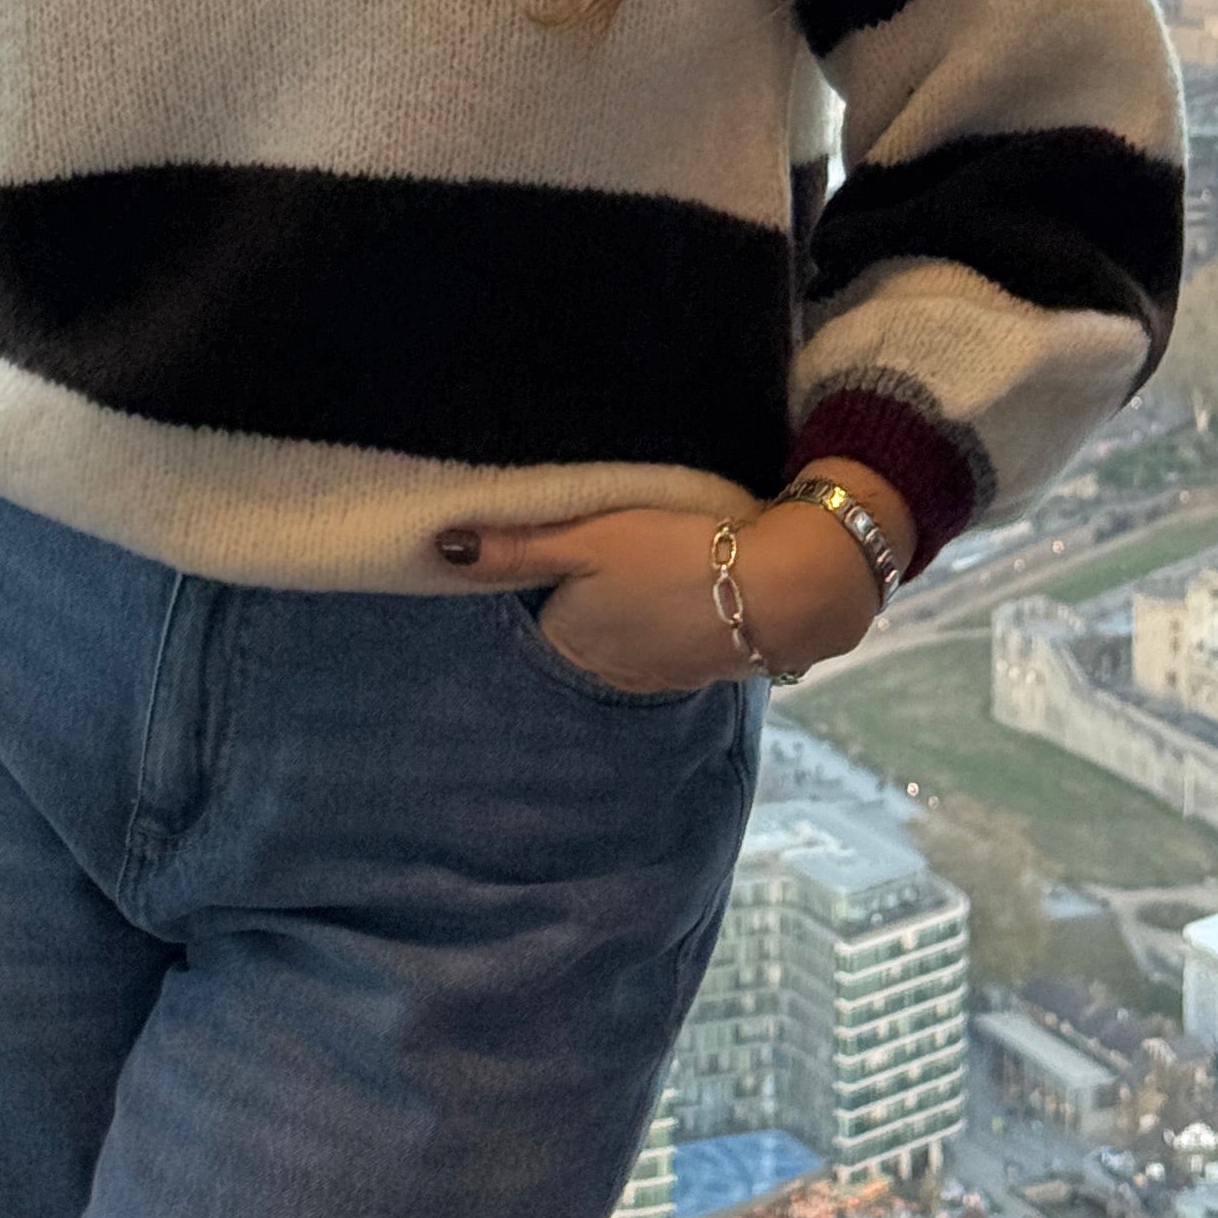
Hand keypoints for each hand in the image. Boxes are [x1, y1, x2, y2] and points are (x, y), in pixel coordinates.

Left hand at [430, 476, 910, 692]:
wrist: (780, 588)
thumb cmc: (670, 555)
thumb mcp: (584, 538)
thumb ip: (511, 549)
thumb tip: (437, 549)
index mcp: (568, 642)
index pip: (533, 607)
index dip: (545, 571)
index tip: (564, 540)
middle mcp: (604, 675)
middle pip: (576, 626)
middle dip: (584, 597)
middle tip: (608, 546)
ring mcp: (653, 678)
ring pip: (620, 637)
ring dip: (628, 611)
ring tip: (648, 565)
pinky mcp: (698, 669)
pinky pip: (661, 643)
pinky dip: (665, 620)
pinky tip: (682, 591)